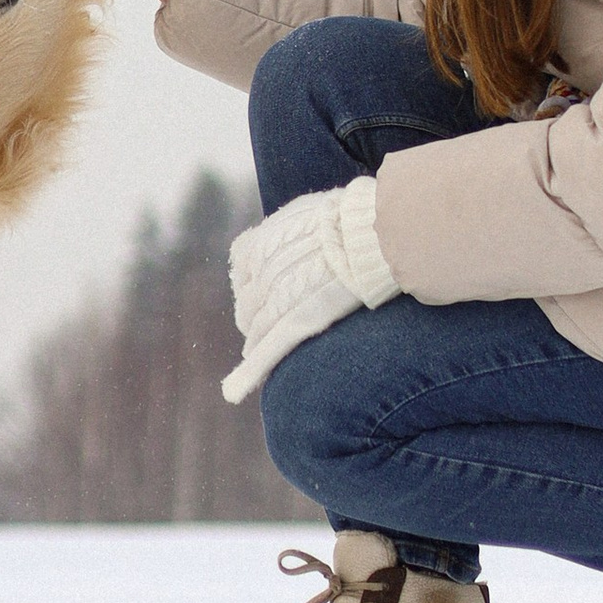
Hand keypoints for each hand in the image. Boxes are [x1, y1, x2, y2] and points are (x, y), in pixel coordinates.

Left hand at [219, 177, 399, 401]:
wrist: (368, 234)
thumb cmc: (350, 220)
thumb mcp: (310, 211)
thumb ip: (292, 226)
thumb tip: (304, 225)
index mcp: (258, 245)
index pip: (243, 271)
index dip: (254, 286)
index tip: (264, 293)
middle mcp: (259, 273)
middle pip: (247, 303)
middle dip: (256, 314)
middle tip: (273, 321)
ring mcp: (275, 301)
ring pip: (256, 329)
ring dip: (258, 339)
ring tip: (263, 350)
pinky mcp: (295, 324)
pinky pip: (266, 351)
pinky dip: (249, 373)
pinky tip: (233, 391)